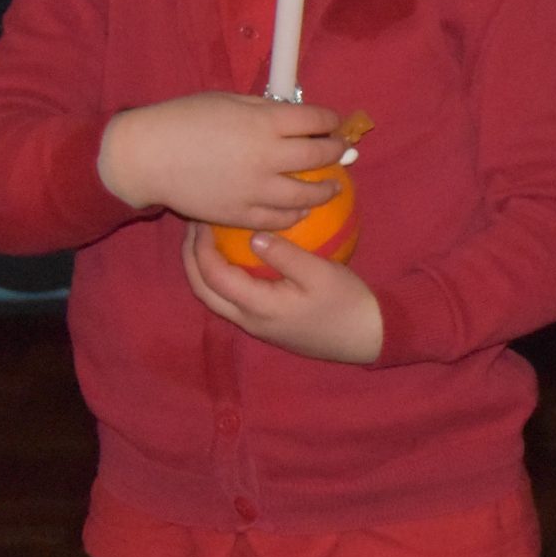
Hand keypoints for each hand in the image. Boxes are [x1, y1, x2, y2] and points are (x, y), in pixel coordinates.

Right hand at [100, 93, 344, 227]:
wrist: (145, 157)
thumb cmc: (184, 119)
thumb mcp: (230, 101)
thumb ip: (267, 109)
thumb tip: (298, 117)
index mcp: (265, 122)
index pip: (317, 120)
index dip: (331, 120)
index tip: (333, 123)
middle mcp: (267, 156)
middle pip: (319, 155)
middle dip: (336, 152)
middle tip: (342, 152)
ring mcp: (255, 189)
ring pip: (306, 194)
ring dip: (325, 189)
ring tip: (332, 186)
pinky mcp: (240, 214)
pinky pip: (279, 219)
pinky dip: (295, 215)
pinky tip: (301, 210)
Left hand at [182, 221, 382, 363]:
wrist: (364, 336)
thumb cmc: (345, 302)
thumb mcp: (320, 273)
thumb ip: (285, 255)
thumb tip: (253, 235)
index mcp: (258, 306)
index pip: (214, 276)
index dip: (201, 248)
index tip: (204, 220)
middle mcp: (248, 319)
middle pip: (202, 291)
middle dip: (191, 259)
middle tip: (194, 228)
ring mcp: (255, 324)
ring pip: (213, 298)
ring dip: (203, 270)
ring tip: (207, 241)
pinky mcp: (265, 324)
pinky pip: (230, 299)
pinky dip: (221, 277)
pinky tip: (235, 258)